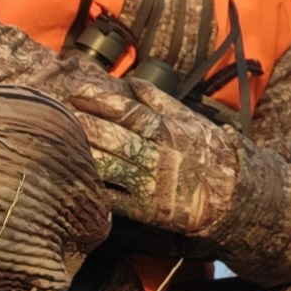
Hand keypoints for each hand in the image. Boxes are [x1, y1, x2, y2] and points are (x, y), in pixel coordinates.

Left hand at [66, 79, 245, 232]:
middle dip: (82, 124)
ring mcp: (149, 182)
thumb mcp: (191, 119)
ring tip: (60, 142)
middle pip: (112, 136)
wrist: (235, 194)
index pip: (127, 111)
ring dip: (83, 152)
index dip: (99, 101)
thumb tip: (132, 82)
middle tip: (55, 114)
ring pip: (109, 164)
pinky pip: (115, 199)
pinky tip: (75, 180)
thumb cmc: (212, 152)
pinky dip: (95, 190)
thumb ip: (160, 101)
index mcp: (166, 129)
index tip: (76, 92)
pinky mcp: (147, 209)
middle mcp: (155, 153)